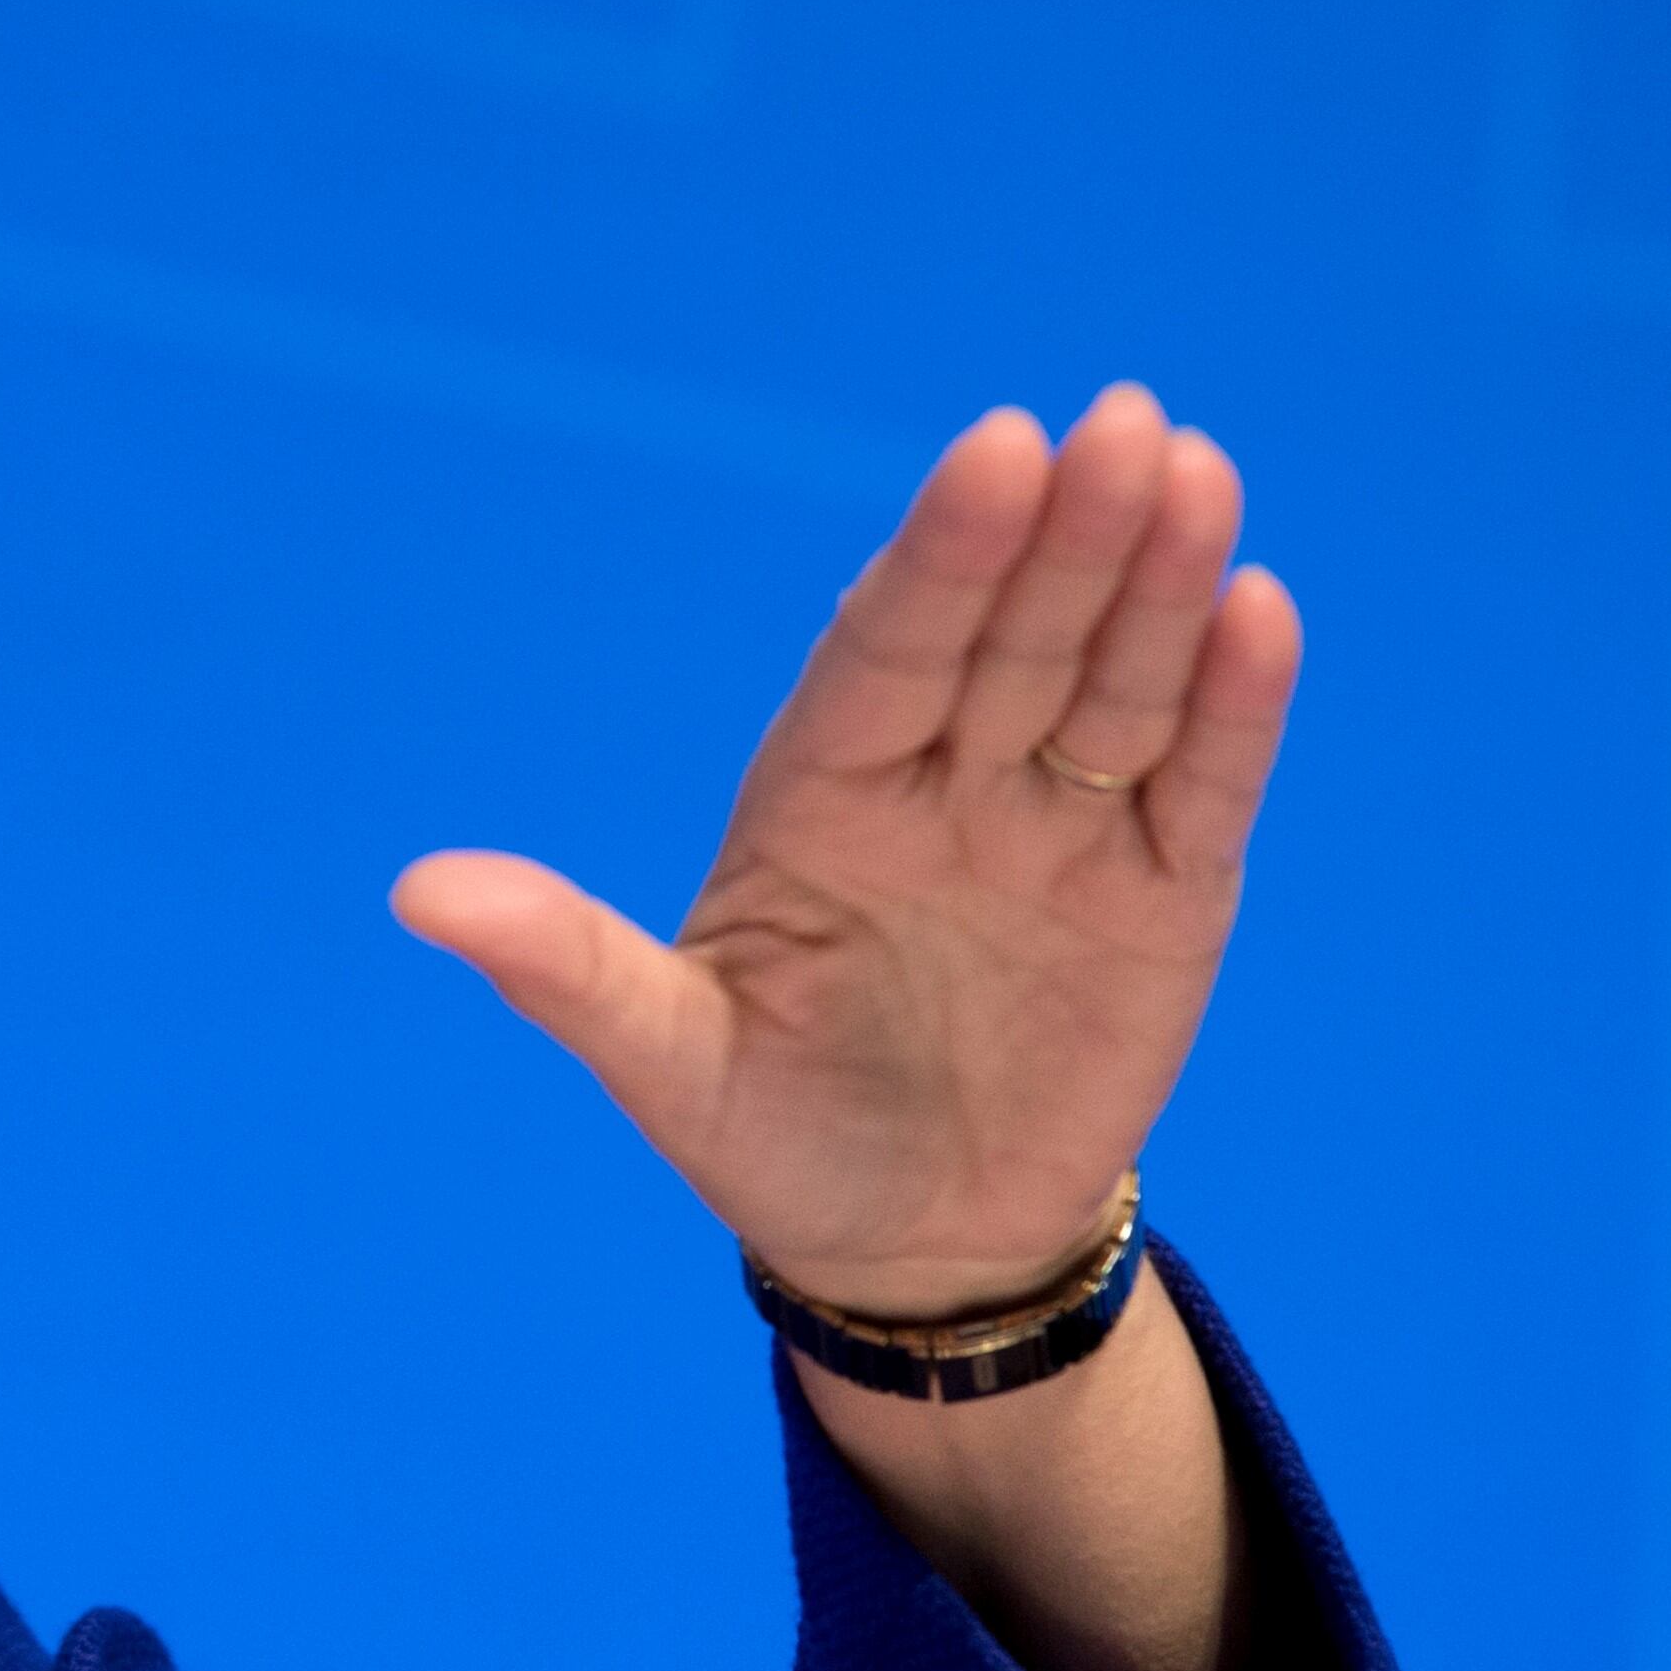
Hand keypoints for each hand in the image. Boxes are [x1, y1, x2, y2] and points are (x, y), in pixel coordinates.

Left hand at [392, 385, 1297, 1316]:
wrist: (907, 1247)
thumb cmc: (768, 1135)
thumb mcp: (662, 1060)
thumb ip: (562, 967)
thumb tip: (413, 894)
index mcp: (821, 796)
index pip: (885, 654)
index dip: (939, 557)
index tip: (994, 450)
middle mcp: (945, 787)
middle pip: (1010, 640)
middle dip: (1064, 536)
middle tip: (1118, 423)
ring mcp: (1059, 832)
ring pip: (1114, 684)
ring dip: (1159, 584)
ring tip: (1193, 474)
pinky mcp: (1162, 897)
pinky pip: (1200, 785)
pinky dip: (1233, 705)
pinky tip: (1256, 609)